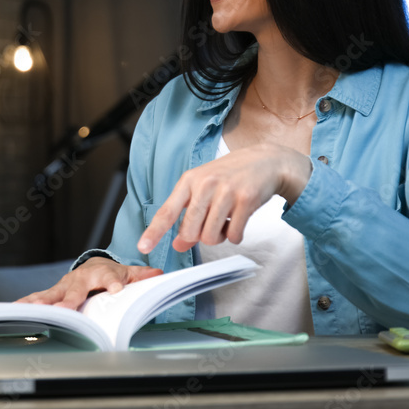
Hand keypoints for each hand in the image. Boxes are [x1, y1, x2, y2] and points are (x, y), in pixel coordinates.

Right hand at [16, 258, 162, 309]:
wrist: (92, 266)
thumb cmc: (110, 273)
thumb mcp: (128, 273)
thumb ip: (142, 276)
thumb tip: (159, 274)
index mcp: (101, 273)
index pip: (110, 277)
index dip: (113, 282)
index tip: (117, 289)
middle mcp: (80, 279)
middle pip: (76, 289)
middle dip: (71, 299)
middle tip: (68, 308)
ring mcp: (64, 286)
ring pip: (52, 294)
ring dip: (42, 302)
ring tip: (31, 309)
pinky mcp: (53, 294)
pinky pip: (38, 298)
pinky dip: (26, 304)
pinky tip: (13, 309)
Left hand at [137, 143, 311, 254]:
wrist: (266, 161)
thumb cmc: (230, 175)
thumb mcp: (204, 190)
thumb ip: (188, 215)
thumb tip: (178, 245)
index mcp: (189, 180)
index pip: (167, 211)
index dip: (154, 232)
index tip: (142, 247)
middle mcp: (206, 184)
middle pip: (190, 231)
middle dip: (198, 236)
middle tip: (210, 224)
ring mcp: (227, 192)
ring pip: (211, 237)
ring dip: (219, 237)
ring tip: (226, 221)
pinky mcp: (247, 200)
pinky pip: (234, 236)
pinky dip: (236, 236)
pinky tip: (239, 221)